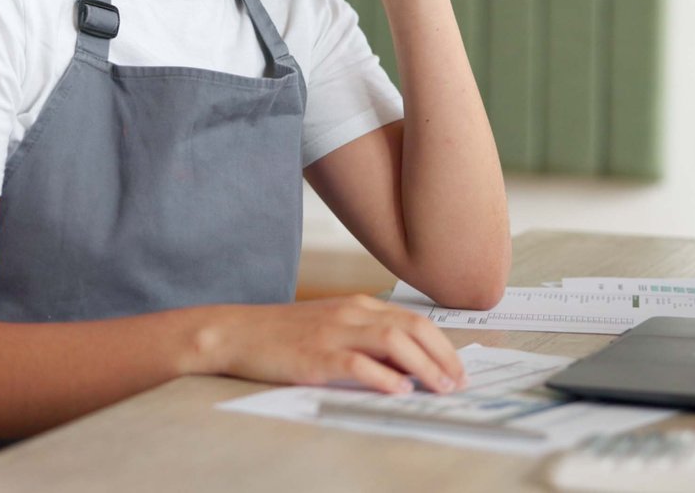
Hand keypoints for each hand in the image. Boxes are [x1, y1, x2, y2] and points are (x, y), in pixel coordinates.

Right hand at [201, 295, 465, 394]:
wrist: (237, 332)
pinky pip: (357, 363)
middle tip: (457, 382)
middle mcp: (351, 313)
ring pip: (393, 341)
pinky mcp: (315, 356)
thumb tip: (406, 365)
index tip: (457, 368)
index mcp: (358, 305)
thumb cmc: (283, 334)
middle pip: (412, 327)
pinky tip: (399, 389)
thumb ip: (365, 338)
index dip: (442, 345)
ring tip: (439, 387)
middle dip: (442, 356)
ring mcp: (333, 333)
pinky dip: (383, 376)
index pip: (414, 320)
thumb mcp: (330, 326)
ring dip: (423, 366)